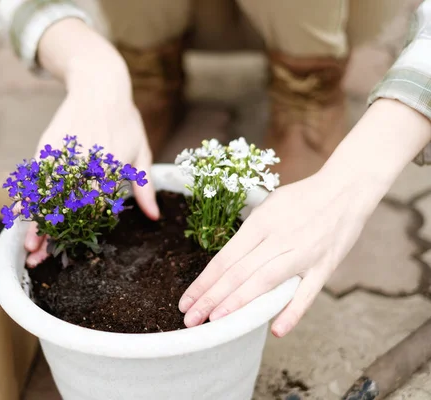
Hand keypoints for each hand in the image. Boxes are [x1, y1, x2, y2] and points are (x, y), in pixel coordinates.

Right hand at [23, 77, 158, 266]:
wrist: (98, 84)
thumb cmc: (124, 121)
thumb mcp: (141, 151)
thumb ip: (144, 187)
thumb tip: (154, 217)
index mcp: (108, 165)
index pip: (92, 204)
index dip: (78, 229)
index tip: (69, 248)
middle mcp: (82, 161)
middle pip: (63, 204)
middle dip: (49, 233)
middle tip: (38, 256)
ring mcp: (61, 154)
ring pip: (44, 194)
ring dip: (33, 221)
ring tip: (27, 244)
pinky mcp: (47, 146)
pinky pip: (35, 177)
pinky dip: (27, 197)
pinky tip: (20, 214)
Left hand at [178, 172, 370, 336]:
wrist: (346, 189)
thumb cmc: (301, 198)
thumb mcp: (267, 207)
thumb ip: (248, 233)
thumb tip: (226, 260)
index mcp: (260, 223)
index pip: (224, 258)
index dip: (203, 282)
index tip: (186, 301)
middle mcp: (278, 238)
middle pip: (238, 272)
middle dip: (211, 297)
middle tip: (191, 318)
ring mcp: (302, 253)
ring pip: (264, 281)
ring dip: (238, 303)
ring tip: (216, 321)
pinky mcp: (324, 266)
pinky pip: (307, 293)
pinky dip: (292, 312)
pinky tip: (276, 330)